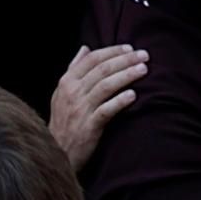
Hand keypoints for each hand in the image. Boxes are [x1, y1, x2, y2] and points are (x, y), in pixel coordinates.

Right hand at [46, 40, 146, 164]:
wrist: (56, 151)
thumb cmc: (63, 120)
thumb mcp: (62, 92)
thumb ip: (73, 69)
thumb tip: (85, 48)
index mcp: (66, 81)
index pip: (92, 59)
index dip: (112, 51)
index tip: (130, 48)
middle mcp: (72, 92)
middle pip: (102, 69)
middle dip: (125, 60)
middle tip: (144, 55)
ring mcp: (80, 109)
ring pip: (106, 86)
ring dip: (126, 75)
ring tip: (143, 69)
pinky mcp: (89, 126)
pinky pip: (106, 110)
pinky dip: (120, 101)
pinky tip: (133, 95)